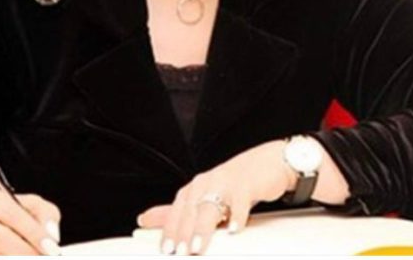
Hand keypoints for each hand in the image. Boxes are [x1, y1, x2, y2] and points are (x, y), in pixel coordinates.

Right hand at [0, 181, 60, 254]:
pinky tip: (13, 258)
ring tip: (30, 257)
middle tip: (43, 256)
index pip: (12, 214)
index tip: (52, 247)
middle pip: (1, 238)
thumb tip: (51, 234)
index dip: (35, 233)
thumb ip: (44, 213)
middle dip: (27, 251)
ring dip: (15, 259)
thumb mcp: (24, 204)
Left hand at [137, 140, 294, 255]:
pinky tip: (234, 229)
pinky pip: (240, 201)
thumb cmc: (235, 182)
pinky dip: (237, 216)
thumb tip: (145, 219)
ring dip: (203, 227)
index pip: (177, 210)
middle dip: (184, 232)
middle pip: (191, 209)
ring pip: (211, 205)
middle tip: (181, 251)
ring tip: (199, 246)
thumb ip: (177, 211)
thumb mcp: (205, 197)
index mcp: (195, 187)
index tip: (166, 248)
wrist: (268, 162)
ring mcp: (226, 182)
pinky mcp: (246, 184)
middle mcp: (208, 183)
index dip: (170, 230)